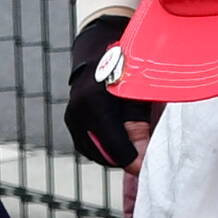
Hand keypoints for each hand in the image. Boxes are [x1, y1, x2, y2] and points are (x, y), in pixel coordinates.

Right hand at [62, 12, 156, 172]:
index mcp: (95, 104)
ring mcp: (71, 118)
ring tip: (131, 143)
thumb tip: (141, 164)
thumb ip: (140, 130)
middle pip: (104, 155)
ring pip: (95, 153)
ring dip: (114, 154)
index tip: (147, 167)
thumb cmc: (127, 70)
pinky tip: (118, 138)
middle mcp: (78, 112)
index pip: (115, 148)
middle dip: (125, 157)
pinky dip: (104, 148)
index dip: (133, 161)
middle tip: (143, 154)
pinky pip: (88, 146)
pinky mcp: (71, 122)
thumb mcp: (139, 96)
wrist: (100, 50)